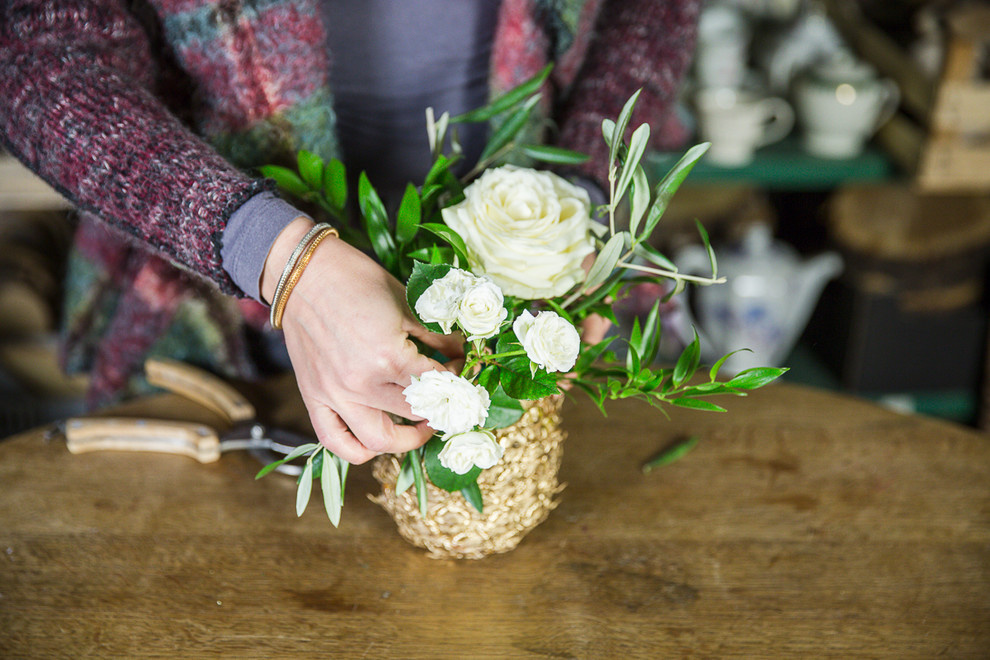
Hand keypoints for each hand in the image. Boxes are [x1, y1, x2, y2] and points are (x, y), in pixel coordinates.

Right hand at [262, 218, 463, 463]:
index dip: (458, 378)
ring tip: (421, 426)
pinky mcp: (314, 398)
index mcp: (389, 356)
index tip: (462, 368)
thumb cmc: (356, 278)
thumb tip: (461, 351)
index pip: (437, 384)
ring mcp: (335, 395)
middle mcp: (362, 384)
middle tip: (448, 395)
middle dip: (440, 405)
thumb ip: (436, 334)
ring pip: (379, 441)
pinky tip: (378, 440)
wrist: (302, 272)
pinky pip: (335, 442)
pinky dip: (359, 450)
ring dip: (407, 440)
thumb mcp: (406, 302)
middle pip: (414, 413)